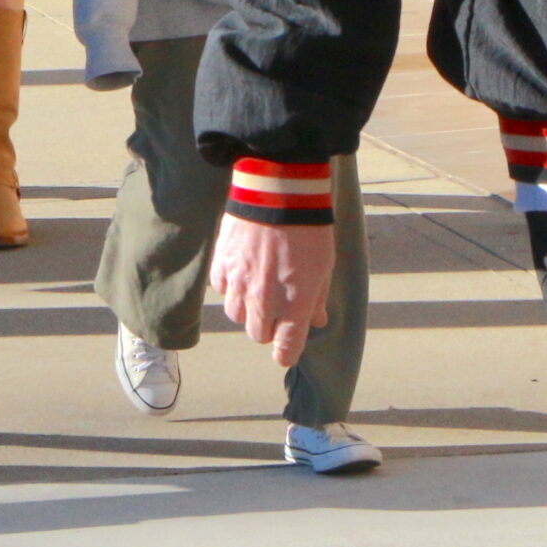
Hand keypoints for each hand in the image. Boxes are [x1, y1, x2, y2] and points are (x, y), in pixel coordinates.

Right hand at [209, 214, 334, 367]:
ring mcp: (239, 283)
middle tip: (277, 309)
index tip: (286, 350)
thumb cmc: (309, 229)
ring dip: (247, 309)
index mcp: (294, 305)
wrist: (278, 193)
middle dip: (268, 328)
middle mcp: (263, 301)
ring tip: (257, 288)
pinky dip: (230, 287)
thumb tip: (316, 320)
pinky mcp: (222, 264)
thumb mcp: (324, 266)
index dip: (285, 353)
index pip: (285, 350)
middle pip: (258, 335)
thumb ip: (317, 299)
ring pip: (236, 315)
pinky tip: (242, 271)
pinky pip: (221, 290)